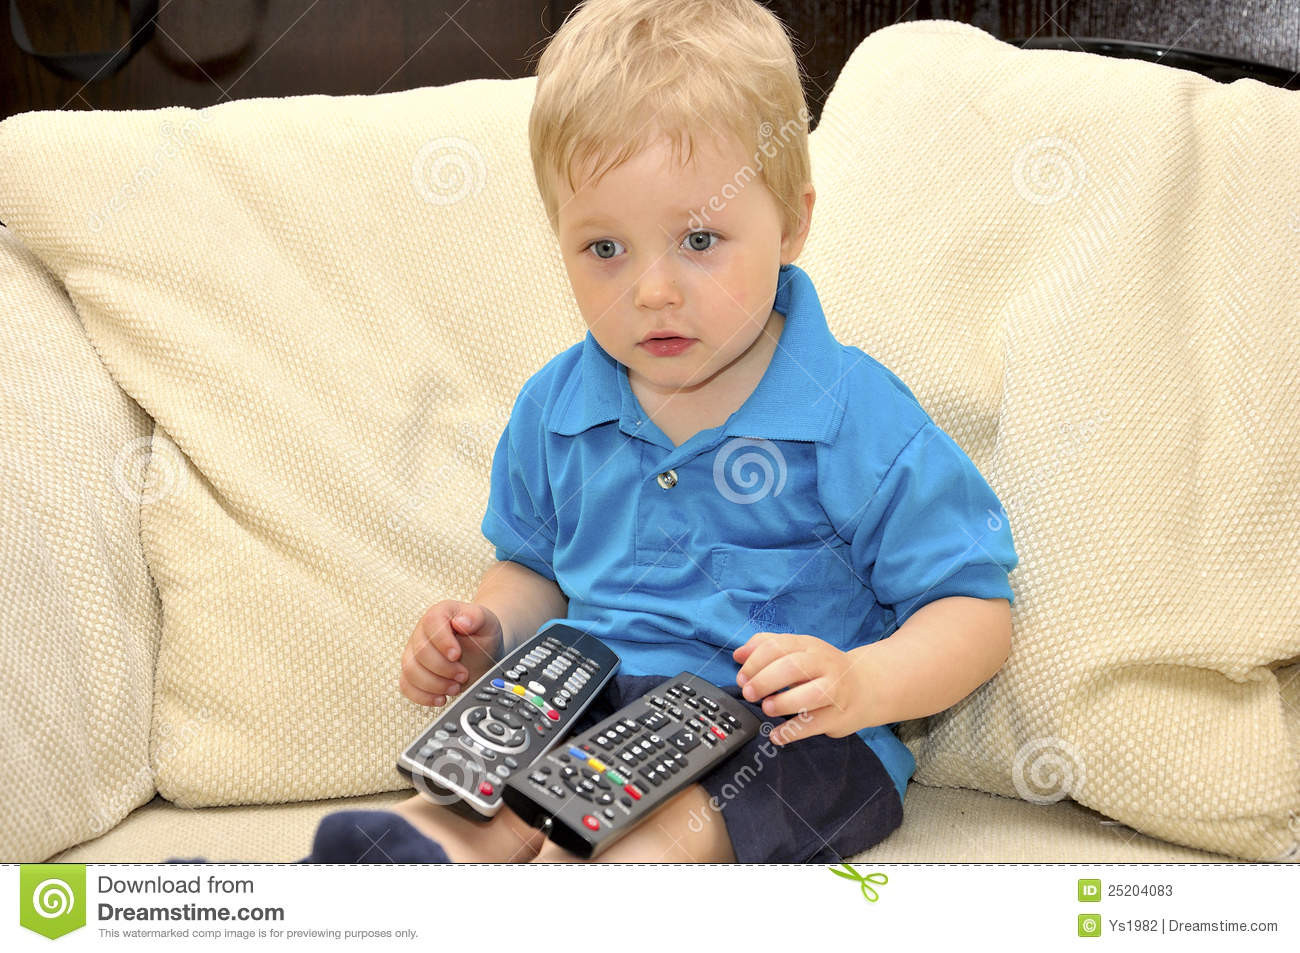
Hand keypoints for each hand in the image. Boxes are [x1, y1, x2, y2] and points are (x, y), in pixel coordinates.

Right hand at [399, 600, 503, 706]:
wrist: (481, 652)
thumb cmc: (481, 635)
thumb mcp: (488, 622)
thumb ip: (476, 617)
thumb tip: (461, 622)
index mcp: (439, 614)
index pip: (431, 622)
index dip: (442, 641)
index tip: (456, 655)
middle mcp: (422, 632)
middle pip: (420, 651)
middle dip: (443, 668)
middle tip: (463, 674)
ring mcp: (414, 653)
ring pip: (411, 670)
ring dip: (434, 684)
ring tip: (455, 687)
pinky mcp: (412, 673)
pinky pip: (406, 686)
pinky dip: (423, 696)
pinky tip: (441, 698)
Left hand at [732, 632, 875, 744]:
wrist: (865, 687)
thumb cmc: (823, 669)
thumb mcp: (798, 651)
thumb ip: (767, 647)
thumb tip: (738, 654)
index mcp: (809, 646)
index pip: (778, 646)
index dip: (755, 662)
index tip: (741, 677)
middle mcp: (824, 665)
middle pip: (793, 667)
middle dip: (765, 680)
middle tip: (749, 693)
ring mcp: (835, 690)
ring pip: (811, 695)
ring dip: (783, 702)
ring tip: (767, 708)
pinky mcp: (839, 716)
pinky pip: (815, 725)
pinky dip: (792, 732)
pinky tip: (776, 735)